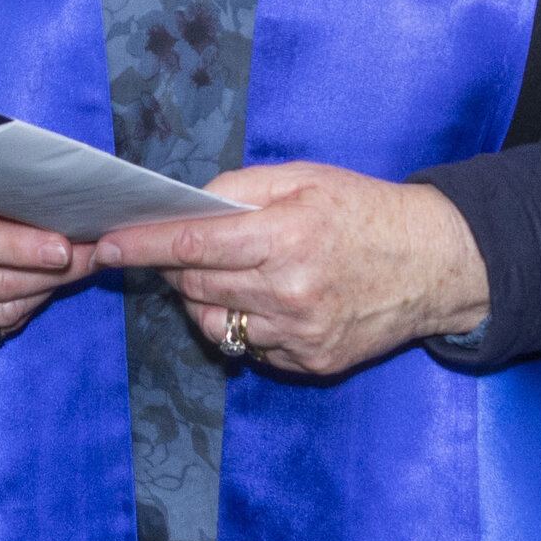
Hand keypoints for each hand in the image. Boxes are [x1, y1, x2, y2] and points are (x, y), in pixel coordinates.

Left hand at [92, 162, 488, 378]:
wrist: (434, 263)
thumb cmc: (365, 212)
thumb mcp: (305, 178)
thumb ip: (241, 188)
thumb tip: (187, 204)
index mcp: (286, 235)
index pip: (192, 245)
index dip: (141, 246)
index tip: (106, 246)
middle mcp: (290, 290)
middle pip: (195, 286)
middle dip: (174, 269)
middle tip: (177, 251)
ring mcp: (300, 332)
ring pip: (214, 323)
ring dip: (205, 300)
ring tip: (229, 276)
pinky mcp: (311, 362)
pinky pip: (250, 347)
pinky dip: (244, 324)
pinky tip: (267, 302)